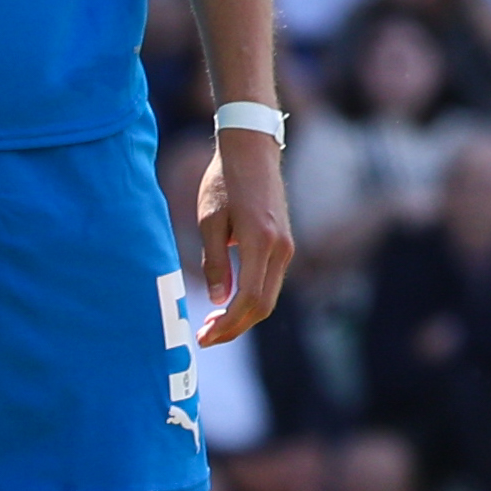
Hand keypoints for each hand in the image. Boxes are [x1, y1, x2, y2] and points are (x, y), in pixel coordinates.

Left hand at [193, 131, 292, 347]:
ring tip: (213, 325)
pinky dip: (250, 300)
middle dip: (234, 327)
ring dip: (242, 316)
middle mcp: (281, 249)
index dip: (227, 323)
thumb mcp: (209, 220)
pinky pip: (270, 283)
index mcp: (261, 241)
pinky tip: (229, 303)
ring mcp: (286, 248)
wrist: (252, 152)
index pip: (249, 298)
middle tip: (204, 338)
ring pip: (268, 297)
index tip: (204, 336)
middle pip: (262, 305)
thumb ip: (215, 261)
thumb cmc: (224, 181)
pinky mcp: (284, 245)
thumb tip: (219, 300)